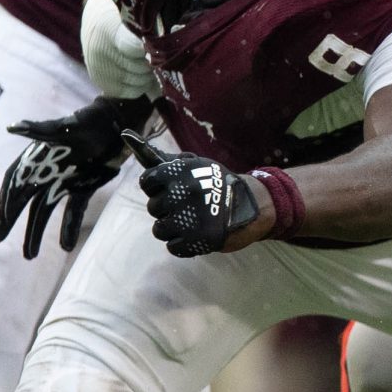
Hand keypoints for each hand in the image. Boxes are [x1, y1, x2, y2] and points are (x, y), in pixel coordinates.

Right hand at [0, 97, 149, 257]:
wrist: (116, 124)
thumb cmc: (87, 123)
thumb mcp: (63, 128)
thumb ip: (38, 130)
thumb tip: (11, 126)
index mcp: (36, 159)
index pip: (15, 181)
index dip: (8, 199)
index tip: (3, 217)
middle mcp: (46, 173)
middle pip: (24, 201)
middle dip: (10, 219)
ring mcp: (64, 183)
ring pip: (44, 211)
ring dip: (35, 232)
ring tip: (29, 255)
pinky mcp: (82, 188)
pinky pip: (73, 212)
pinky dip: (69, 228)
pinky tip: (66, 247)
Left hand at [126, 135, 268, 257]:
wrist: (255, 207)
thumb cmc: (221, 184)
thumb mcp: (200, 166)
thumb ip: (171, 162)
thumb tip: (137, 144)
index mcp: (180, 172)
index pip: (148, 181)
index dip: (154, 187)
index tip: (164, 190)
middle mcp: (181, 194)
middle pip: (153, 207)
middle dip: (166, 209)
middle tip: (184, 208)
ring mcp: (187, 219)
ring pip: (159, 229)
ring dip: (172, 228)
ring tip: (188, 224)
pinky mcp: (195, 241)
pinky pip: (172, 247)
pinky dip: (182, 244)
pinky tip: (194, 235)